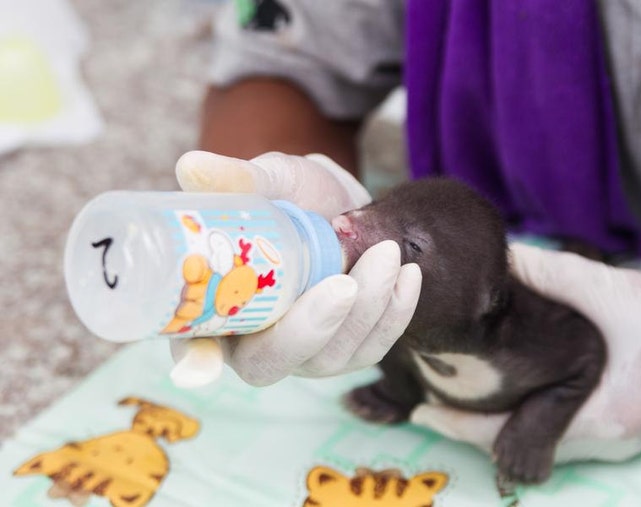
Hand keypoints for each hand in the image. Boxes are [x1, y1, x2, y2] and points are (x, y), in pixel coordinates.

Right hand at [170, 151, 420, 387]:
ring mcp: (304, 353)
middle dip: (310, 330)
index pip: (189, 344)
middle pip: (268, 363)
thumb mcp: (271, 181)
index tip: (200, 364)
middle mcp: (254, 340)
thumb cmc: (296, 195)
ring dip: (365, 311)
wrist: (347, 205)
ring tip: (388, 254)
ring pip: (329, 358)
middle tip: (343, 285)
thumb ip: (238, 180)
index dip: (192, 359)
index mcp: (215, 304)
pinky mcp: (348, 350)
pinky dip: (394, 314)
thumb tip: (194, 166)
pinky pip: (371, 347)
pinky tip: (409, 276)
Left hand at [411, 244, 640, 463]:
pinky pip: (560, 428)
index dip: (461, 425)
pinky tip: (506, 388)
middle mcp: (607, 441)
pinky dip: (527, 413)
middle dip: (472, 424)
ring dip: (497, 420)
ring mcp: (617, 438)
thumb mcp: (613, 293)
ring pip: (539, 438)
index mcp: (602, 418)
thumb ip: (551, 276)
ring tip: (455, 391)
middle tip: (426, 397)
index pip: (512, 436)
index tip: (420, 410)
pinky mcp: (623, 425)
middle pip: (520, 443)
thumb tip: (501, 259)